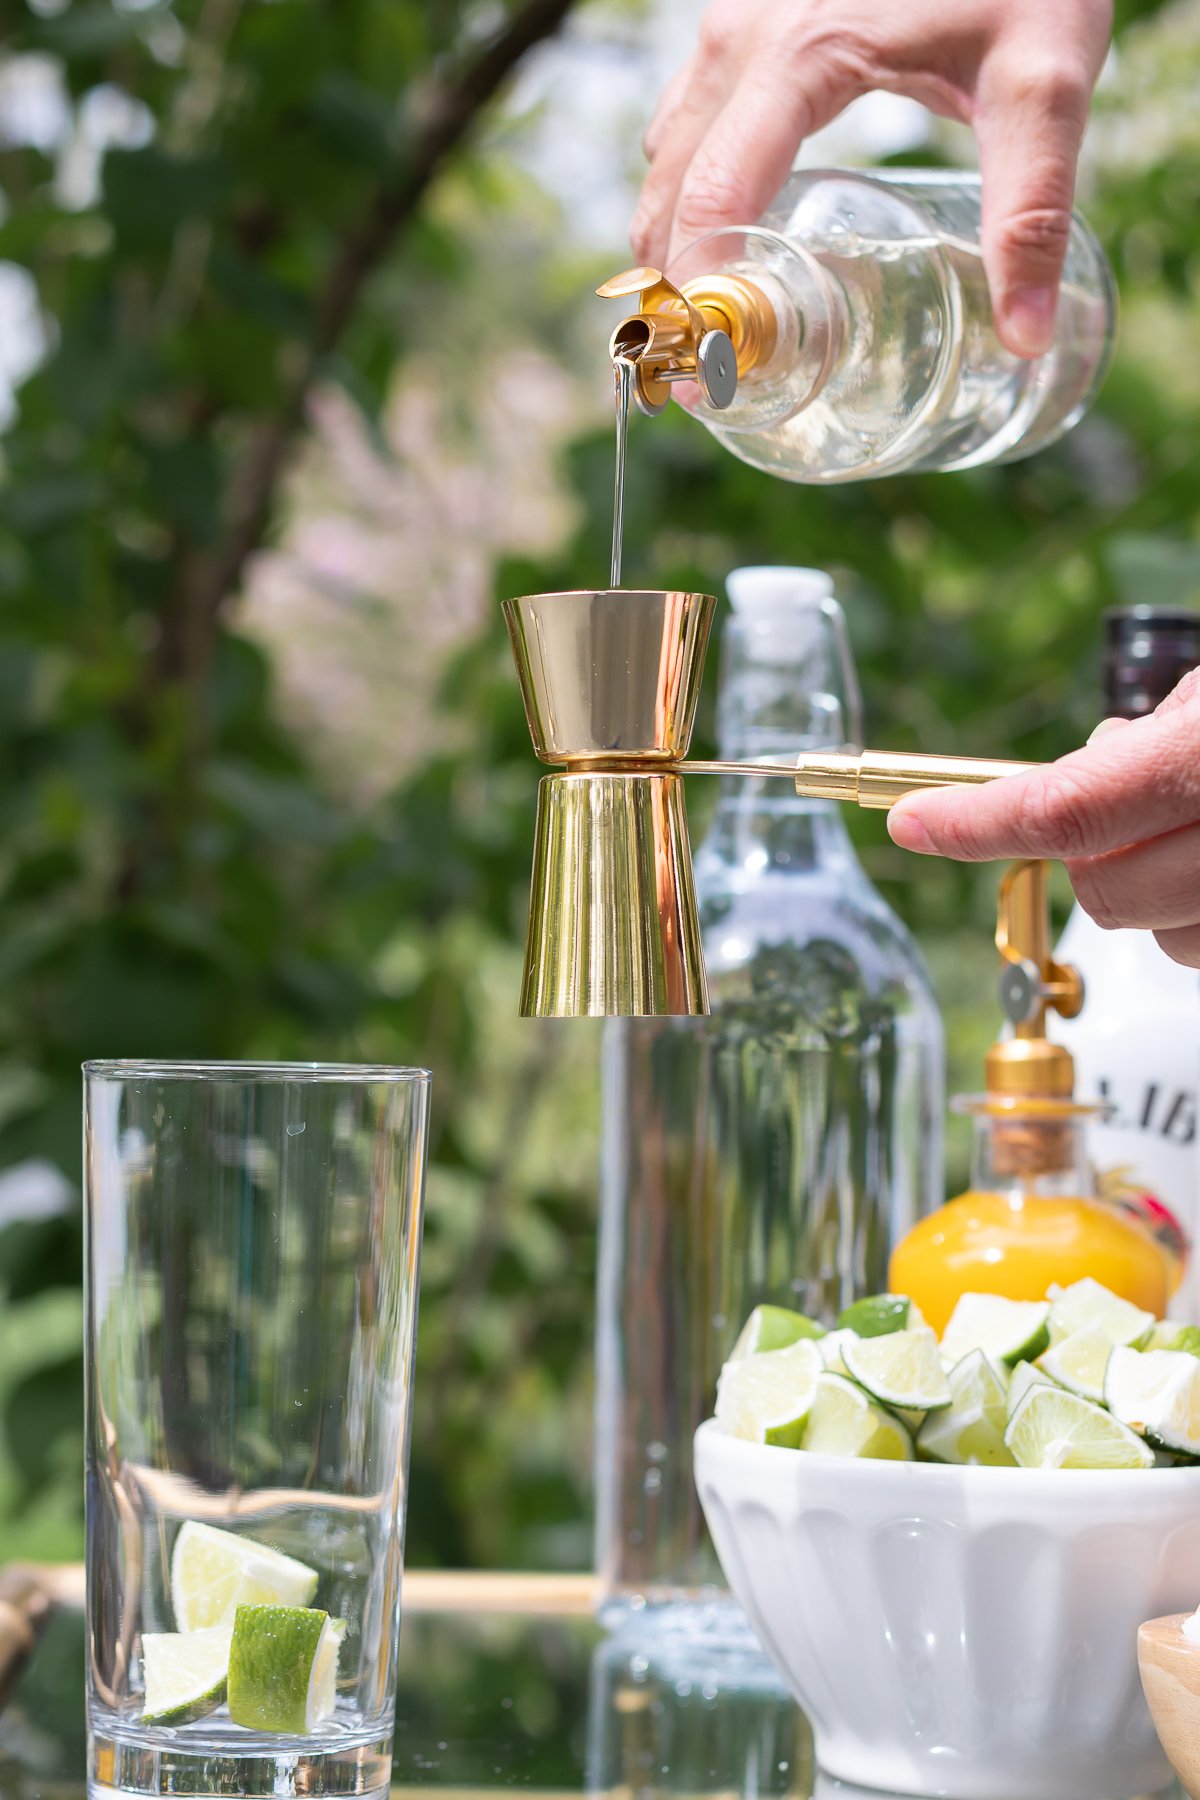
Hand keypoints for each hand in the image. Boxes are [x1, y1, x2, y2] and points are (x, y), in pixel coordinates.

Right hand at [633, 0, 1111, 355]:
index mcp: (799, 57)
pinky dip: (688, 190)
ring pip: (666, 153)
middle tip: (698, 381)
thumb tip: (1025, 335)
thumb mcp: (1044, 83)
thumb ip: (1031, 209)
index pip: (716, 197)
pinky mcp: (746, 20)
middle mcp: (744, 36)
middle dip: (675, 288)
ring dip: (673, 241)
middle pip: (671, 187)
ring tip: (713, 326)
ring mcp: (735, 22)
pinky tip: (731, 239)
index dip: (703, 296)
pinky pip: (688, 119)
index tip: (707, 379)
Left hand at [887, 670, 1199, 968]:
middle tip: (1132, 809)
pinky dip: (1194, 913)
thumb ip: (1148, 732)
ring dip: (1159, 891)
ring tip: (1199, 833)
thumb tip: (1093, 755)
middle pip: (1103, 890)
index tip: (911, 820)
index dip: (973, 822)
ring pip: (1163, 937)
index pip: (1063, 809)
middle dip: (1091, 859)